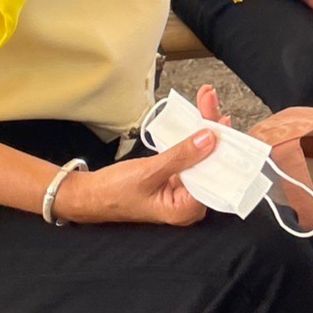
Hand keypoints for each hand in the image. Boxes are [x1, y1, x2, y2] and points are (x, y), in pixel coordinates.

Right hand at [53, 94, 227, 226]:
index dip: (221, 148)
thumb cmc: (114, 192)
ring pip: (202, 158)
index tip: (222, 122)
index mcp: (186, 210)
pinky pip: (190, 158)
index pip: (215, 177)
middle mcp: (189, 203)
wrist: (89, 195)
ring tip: (208, 102)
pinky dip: (192, 138)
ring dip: (204, 130)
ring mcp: (182, 190)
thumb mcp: (149, 172)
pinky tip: (199, 119)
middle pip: (211, 164)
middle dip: (214, 132)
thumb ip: (181, 156)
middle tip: (212, 103)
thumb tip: (209, 139)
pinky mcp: (175, 179)